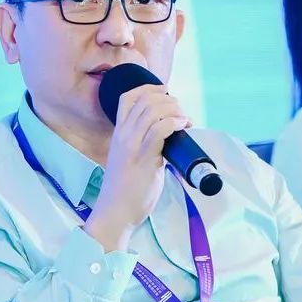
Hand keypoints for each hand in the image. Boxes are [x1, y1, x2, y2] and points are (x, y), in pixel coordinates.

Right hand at [84, 84, 190, 251]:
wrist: (116, 213)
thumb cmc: (125, 191)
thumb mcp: (130, 159)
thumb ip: (144, 145)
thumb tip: (168, 138)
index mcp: (118, 134)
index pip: (127, 98)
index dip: (148, 88)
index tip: (165, 92)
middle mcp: (123, 135)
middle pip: (144, 99)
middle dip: (168, 99)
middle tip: (181, 112)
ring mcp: (132, 146)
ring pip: (153, 110)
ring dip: (175, 109)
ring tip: (185, 120)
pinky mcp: (144, 158)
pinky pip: (160, 129)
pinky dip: (174, 121)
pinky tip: (183, 126)